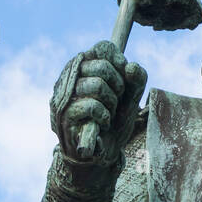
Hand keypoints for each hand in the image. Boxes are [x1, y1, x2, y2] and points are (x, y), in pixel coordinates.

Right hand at [50, 40, 146, 164]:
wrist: (103, 153)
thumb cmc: (115, 121)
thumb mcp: (131, 98)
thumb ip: (137, 79)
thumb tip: (131, 66)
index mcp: (84, 65)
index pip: (102, 47)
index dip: (119, 62)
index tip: (124, 79)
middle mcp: (71, 76)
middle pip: (102, 65)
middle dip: (118, 86)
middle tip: (116, 101)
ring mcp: (65, 94)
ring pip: (97, 85)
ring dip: (111, 104)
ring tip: (108, 114)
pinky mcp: (64, 114)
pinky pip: (92, 106)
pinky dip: (105, 117)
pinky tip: (102, 124)